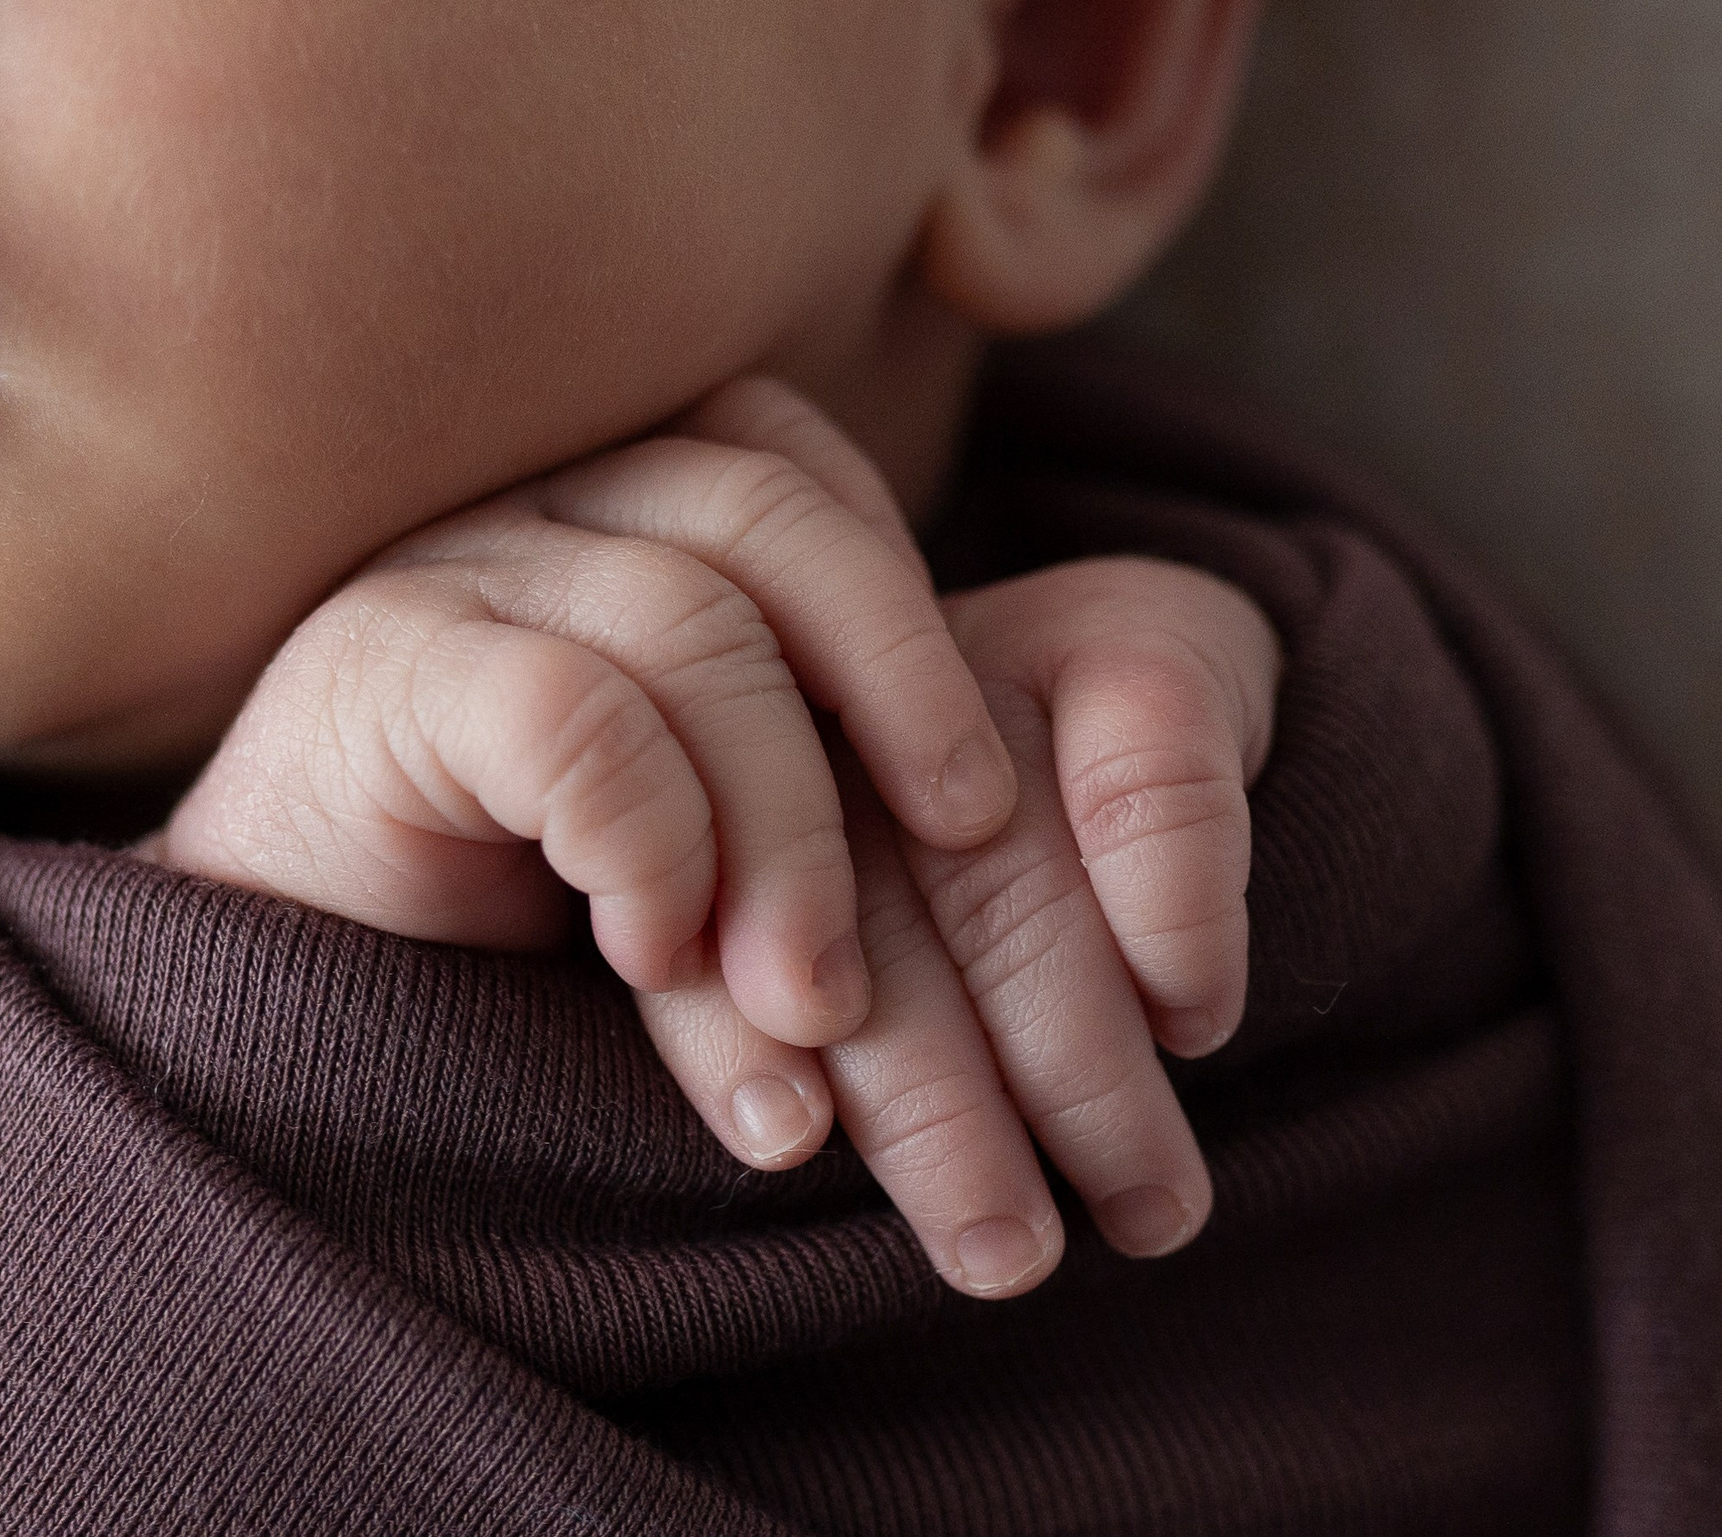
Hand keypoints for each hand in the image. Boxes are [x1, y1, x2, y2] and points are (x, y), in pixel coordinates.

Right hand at [152, 375, 1020, 1048]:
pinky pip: (569, 713)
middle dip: (899, 682)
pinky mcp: (373, 677)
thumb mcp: (690, 832)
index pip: (796, 466)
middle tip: (963, 845)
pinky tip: (648, 950)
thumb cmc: (505, 922)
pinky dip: (652, 841)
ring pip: (688, 622)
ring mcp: (440, 576)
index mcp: (609, 515)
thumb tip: (997, 833)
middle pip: (767, 509)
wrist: (270, 1004)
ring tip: (808, 1006)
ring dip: (782, 829)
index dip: (902, 606)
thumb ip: (795, 775)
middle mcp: (526, 511)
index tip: (966, 790)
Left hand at [637, 553, 1276, 1295]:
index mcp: (706, 806)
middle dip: (936, 1111)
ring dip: (1083, 1063)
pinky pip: (1145, 784)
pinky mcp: (1131, 635)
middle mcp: (819, 721)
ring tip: (1144, 1209)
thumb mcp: (829, 951)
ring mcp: (974, 672)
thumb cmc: (922, 879)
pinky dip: (1173, 915)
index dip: (738, 1042)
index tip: (786, 1147)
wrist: (1115, 684)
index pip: (698, 935)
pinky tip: (1193, 1020)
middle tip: (1002, 1256)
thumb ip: (775, 1019)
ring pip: (1010, 880)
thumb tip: (777, 1141)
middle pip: (867, 928)